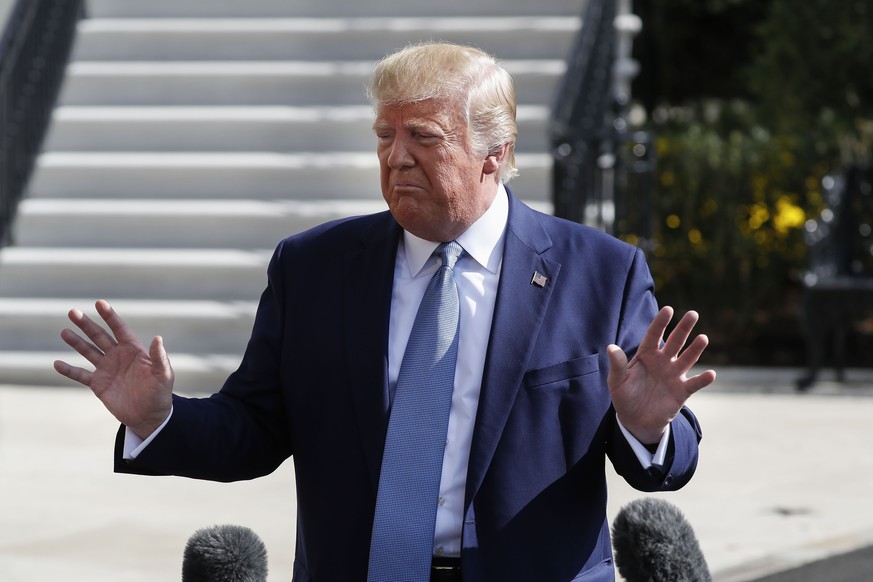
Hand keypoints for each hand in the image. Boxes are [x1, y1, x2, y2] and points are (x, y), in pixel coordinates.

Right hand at [53, 300, 173, 439]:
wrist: (149, 415)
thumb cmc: (160, 393)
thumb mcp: (163, 374)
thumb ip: (158, 357)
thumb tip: (157, 338)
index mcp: (134, 350)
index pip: (119, 329)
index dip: (110, 316)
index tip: (100, 303)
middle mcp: (118, 356)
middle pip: (100, 336)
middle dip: (87, 324)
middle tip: (73, 312)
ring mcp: (107, 369)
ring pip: (88, 351)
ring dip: (76, 342)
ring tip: (64, 332)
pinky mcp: (98, 384)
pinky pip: (81, 375)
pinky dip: (69, 370)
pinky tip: (57, 364)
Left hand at [607, 306, 715, 443]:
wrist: (635, 420)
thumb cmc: (625, 396)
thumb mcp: (617, 381)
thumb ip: (617, 365)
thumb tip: (611, 347)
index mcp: (646, 355)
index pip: (654, 335)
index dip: (661, 322)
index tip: (668, 309)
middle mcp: (663, 361)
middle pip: (675, 341)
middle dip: (683, 328)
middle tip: (693, 314)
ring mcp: (674, 375)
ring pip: (687, 358)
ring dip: (695, 349)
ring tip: (703, 338)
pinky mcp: (681, 391)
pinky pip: (694, 383)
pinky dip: (703, 379)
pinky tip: (710, 374)